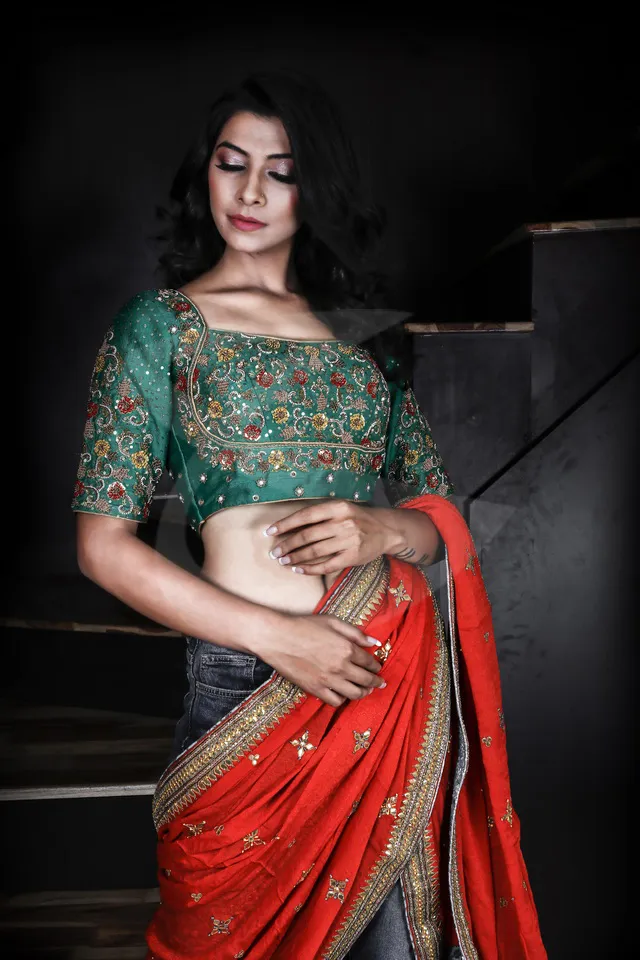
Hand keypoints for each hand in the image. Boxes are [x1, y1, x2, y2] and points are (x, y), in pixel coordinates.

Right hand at [259, 611, 385, 706]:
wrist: (278, 638)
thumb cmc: (304, 626)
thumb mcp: (332, 622)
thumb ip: (355, 633)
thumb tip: (375, 642)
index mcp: (347, 648)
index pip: (369, 662)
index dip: (376, 666)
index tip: (378, 667)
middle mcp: (341, 667)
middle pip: (366, 680)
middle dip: (376, 682)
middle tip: (380, 683)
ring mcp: (328, 680)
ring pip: (354, 694)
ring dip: (364, 693)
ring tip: (366, 691)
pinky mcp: (316, 689)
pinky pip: (336, 701)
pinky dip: (343, 699)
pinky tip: (344, 694)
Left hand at [263, 500, 398, 575]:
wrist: (386, 530)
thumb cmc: (357, 519)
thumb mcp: (341, 510)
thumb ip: (320, 516)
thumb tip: (289, 526)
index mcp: (338, 507)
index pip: (306, 515)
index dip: (286, 524)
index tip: (270, 531)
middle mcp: (343, 523)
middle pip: (307, 535)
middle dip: (287, 545)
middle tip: (274, 552)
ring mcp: (349, 541)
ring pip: (314, 552)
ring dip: (295, 557)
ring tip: (283, 560)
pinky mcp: (353, 557)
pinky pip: (326, 565)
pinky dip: (310, 569)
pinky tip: (298, 569)